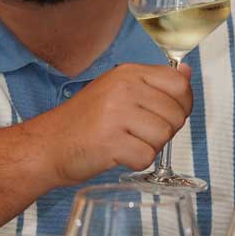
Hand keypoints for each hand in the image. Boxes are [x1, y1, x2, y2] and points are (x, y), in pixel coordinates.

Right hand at [23, 63, 193, 185]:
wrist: (47, 145)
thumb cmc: (84, 122)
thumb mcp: (118, 90)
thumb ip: (154, 83)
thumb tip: (187, 73)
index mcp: (128, 73)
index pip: (179, 84)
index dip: (182, 104)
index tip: (166, 114)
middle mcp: (124, 89)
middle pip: (176, 115)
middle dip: (163, 130)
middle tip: (137, 133)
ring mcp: (116, 114)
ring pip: (164, 137)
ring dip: (149, 147)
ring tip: (125, 142)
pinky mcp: (111, 142)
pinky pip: (147, 158)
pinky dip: (136, 162)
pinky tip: (118, 155)